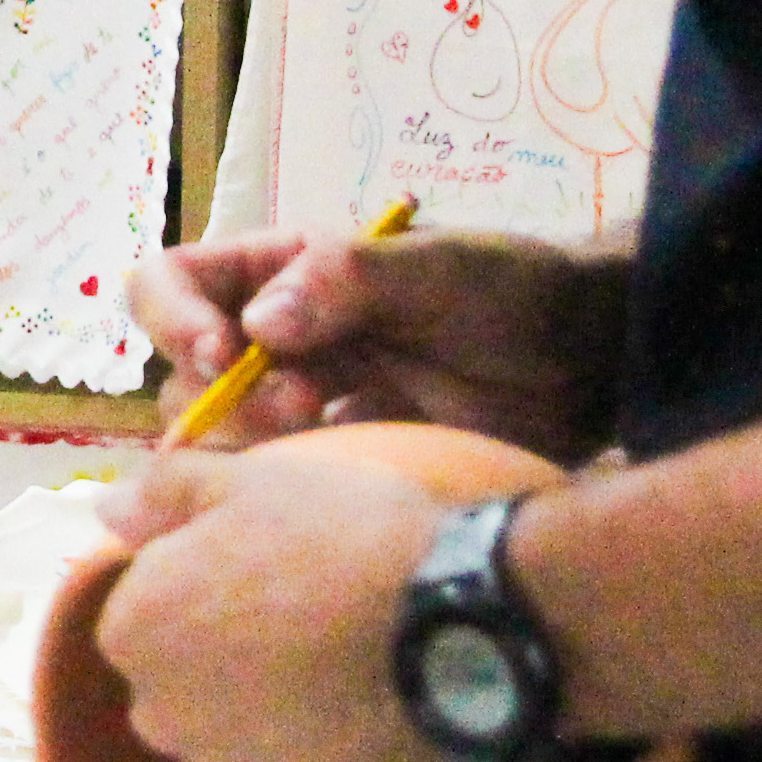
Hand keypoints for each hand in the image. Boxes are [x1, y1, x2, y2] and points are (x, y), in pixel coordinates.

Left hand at [90, 452, 497, 761]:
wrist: (466, 629)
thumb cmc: (350, 539)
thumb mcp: (259, 482)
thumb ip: (170, 494)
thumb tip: (106, 510)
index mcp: (138, 633)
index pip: (153, 622)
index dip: (216, 600)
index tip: (279, 583)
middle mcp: (166, 724)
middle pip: (190, 701)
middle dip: (236, 678)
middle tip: (321, 638)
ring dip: (289, 735)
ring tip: (371, 690)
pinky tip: (392, 742)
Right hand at [135, 224, 627, 462]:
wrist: (590, 367)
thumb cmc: (516, 292)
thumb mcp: (439, 268)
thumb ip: (348, 280)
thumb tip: (256, 326)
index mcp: (282, 273)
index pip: (172, 282)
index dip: (173, 319)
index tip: (222, 355)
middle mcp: (277, 339)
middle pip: (183, 376)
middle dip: (222, 400)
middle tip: (302, 409)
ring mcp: (304, 405)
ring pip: (220, 440)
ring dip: (250, 449)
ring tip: (326, 443)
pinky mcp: (336, 463)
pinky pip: (274, 485)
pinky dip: (282, 493)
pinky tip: (333, 493)